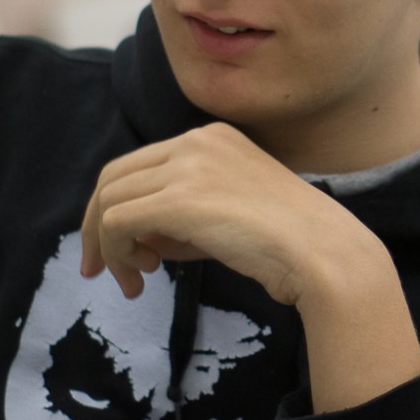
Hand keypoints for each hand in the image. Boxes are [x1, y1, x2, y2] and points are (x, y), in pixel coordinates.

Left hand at [79, 123, 419, 410]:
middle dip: (98, 226)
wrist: (321, 253)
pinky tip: (141, 277)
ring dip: (108, 246)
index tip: (122, 252)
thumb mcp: (226, 216)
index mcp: (211, 138)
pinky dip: (116, 252)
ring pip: (109, 200)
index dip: (117, 209)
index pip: (140, 166)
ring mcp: (187, 166)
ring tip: (133, 280)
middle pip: (114, 177)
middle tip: (101, 269)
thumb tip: (136, 240)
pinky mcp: (180, 199)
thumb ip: (182, 217)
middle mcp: (195, 141)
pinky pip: (118, 222)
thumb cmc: (287, 245)